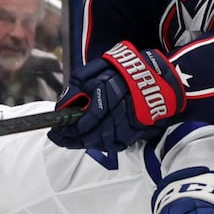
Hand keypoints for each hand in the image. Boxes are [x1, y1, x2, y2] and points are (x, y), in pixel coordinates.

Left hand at [50, 41, 184, 152]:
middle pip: (91, 137)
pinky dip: (103, 144)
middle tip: (61, 140)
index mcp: (108, 97)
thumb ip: (77, 87)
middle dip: (73, 141)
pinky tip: (94, 139)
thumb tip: (61, 107)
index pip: (83, 123)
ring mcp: (130, 126)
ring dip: (86, 144)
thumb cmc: (125, 70)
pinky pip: (116, 144)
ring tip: (75, 140)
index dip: (67, 131)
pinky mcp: (137, 132)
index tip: (55, 133)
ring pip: (103, 143)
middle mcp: (119, 114)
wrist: (158, 76)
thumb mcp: (96, 69)